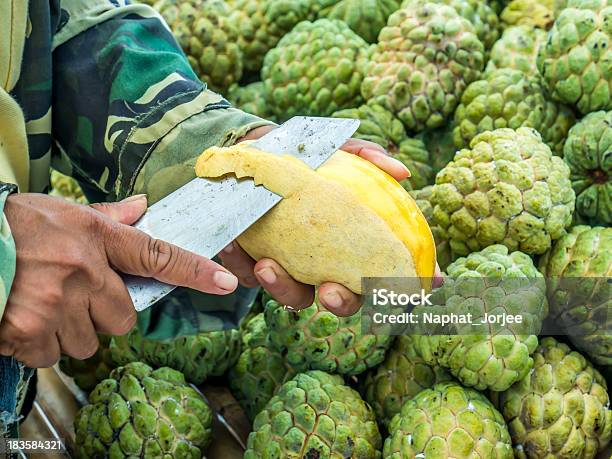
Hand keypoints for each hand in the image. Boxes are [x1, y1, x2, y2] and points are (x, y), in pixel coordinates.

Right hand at [0, 193, 237, 367]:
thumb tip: (142, 206)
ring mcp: (58, 303)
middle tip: (75, 298)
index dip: (195, 271)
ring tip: (42, 306)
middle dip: (103, 315)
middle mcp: (85, 271)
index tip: (226, 282)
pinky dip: (39, 346)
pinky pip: (52, 355)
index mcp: (97, 237)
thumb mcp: (63, 211)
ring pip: (87, 342)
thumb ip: (106, 216)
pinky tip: (22, 320)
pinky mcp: (29, 330)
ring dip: (69, 333)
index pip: (158, 256)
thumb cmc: (12, 225)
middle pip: (123, 319)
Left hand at [224, 128, 439, 315]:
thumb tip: (402, 173)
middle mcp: (324, 265)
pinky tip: (233, 242)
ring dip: (281, 287)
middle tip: (329, 290)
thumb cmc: (311, 157)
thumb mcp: (340, 151)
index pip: (381, 276)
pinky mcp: (250, 263)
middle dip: (338, 302)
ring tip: (267, 264)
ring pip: (292, 296)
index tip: (399, 290)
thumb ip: (369, 159)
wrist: (260, 150)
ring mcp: (289, 267)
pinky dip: (239, 262)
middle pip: (340, 299)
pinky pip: (244, 273)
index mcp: (351, 247)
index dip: (396, 288)